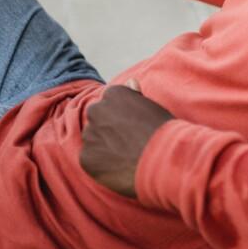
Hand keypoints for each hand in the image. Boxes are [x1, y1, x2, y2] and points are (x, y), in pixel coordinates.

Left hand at [80, 79, 173, 198]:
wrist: (162, 158)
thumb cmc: (162, 131)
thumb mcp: (152, 106)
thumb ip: (135, 95)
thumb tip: (130, 82)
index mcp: (114, 94)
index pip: (110, 102)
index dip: (122, 117)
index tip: (134, 126)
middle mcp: (96, 110)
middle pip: (98, 119)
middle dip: (108, 129)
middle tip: (128, 142)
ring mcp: (90, 134)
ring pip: (94, 139)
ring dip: (104, 146)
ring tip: (126, 156)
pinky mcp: (86, 157)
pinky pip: (91, 159)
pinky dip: (101, 164)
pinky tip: (119, 166)